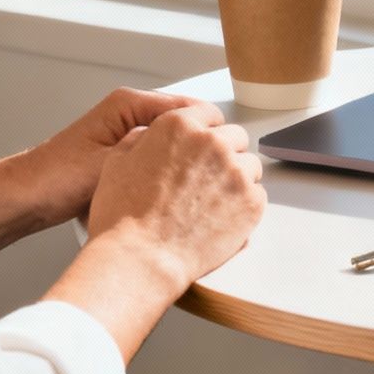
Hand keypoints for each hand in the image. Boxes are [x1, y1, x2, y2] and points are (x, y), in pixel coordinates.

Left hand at [20, 87, 214, 226]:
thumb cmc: (58, 178)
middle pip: (185, 125)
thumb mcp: (113, 162)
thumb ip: (155, 152)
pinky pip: (159, 160)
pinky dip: (169, 173)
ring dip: (186, 162)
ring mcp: (128, 135)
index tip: (230, 152)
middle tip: (222, 170)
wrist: (25, 198)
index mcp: (129, 104)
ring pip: (174, 145)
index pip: (189, 107)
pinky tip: (180, 192)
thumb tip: (197, 152)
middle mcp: (130, 114)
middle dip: (202, 147)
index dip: (211, 130)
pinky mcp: (125, 157)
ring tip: (204, 182)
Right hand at [84, 103, 265, 292]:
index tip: (203, 145)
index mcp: (179, 127)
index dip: (205, 130)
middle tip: (207, 179)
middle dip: (224, 153)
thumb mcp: (116, 163)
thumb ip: (139, 139)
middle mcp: (212, 143)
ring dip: (236, 178)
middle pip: (235, 137)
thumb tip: (149, 134)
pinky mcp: (251, 201)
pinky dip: (244, 204)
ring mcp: (235, 172)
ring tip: (213, 202)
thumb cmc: (123, 217)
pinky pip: (258, 194)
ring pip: (249, 165)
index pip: (208, 113)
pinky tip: (221, 218)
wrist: (140, 259)